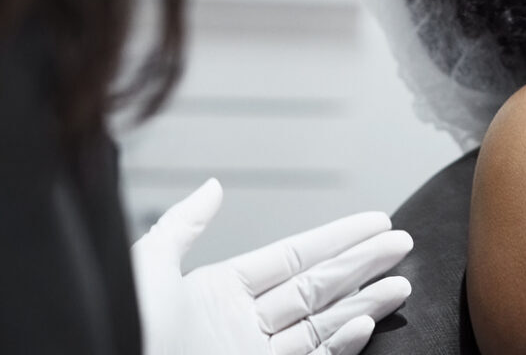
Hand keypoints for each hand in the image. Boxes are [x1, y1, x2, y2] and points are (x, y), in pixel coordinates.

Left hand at [130, 179, 414, 354]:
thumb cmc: (124, 331)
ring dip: (363, 302)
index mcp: (217, 292)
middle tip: (401, 242)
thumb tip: (212, 187)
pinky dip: (341, 343)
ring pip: (322, 324)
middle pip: (316, 287)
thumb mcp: (147, 266)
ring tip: (399, 282)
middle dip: (361, 263)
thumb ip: (183, 225)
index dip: (335, 238)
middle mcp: (242, 324)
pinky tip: (364, 321)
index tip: (373, 222)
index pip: (293, 257)